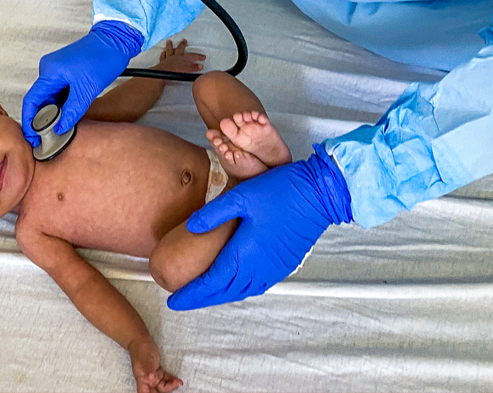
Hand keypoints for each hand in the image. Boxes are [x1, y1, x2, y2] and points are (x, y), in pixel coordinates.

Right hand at [22, 20, 142, 144]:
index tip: (33, 137)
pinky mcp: (65, 70)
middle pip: (39, 99)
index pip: (31, 100)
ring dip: (53, 111)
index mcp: (50, 71)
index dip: (30, 121)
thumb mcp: (87, 90)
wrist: (116, 39)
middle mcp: (48, 68)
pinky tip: (66, 113)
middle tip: (48, 136)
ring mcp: (56, 68)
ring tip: (59, 128)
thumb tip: (60, 128)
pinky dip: (61, 103)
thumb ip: (72, 111)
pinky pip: (58, 90)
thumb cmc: (103, 57)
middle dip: (43, 119)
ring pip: (49, 96)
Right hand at [129, 337, 182, 392]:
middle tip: (177, 384)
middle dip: (167, 390)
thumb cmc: (141, 351)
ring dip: (171, 385)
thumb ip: (148, 370)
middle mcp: (148, 381)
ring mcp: (153, 376)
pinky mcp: (158, 371)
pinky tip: (177, 379)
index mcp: (142, 381)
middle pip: (157, 391)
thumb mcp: (144, 360)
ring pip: (163, 386)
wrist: (141, 341)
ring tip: (179, 382)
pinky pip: (166, 379)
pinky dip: (171, 380)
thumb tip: (152, 379)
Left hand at [153, 39, 205, 73]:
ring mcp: (168, 58)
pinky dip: (163, 54)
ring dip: (170, 46)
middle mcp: (176, 56)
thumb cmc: (175, 71)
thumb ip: (194, 67)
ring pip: (170, 50)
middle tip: (184, 40)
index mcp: (183, 58)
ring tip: (169, 41)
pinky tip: (163, 52)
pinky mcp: (162, 62)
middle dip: (183, 45)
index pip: (192, 56)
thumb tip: (201, 66)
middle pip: (180, 49)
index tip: (203, 57)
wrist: (163, 73)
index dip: (198, 56)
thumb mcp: (187, 70)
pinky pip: (162, 57)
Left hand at [167, 145, 352, 309]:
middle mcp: (258, 269)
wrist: (319, 195)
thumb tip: (190, 226)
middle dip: (201, 298)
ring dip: (220, 295)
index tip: (174, 300)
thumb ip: (213, 213)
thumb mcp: (242, 196)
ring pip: (240, 291)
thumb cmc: (282, 192)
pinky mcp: (283, 265)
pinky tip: (233, 281)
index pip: (211, 283)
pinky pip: (255, 285)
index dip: (191, 294)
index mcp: (245, 254)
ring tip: (204, 292)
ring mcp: (273, 269)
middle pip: (224, 292)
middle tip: (183, 299)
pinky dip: (238, 288)